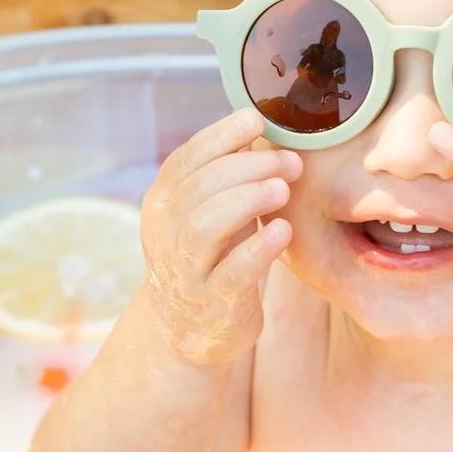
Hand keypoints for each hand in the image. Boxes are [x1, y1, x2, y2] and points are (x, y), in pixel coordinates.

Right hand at [136, 108, 297, 366]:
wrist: (185, 332)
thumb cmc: (207, 257)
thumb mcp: (204, 213)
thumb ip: (222, 175)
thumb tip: (258, 123)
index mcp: (161, 204)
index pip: (185, 160)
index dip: (221, 136)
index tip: (257, 120)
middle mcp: (166, 234)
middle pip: (201, 187)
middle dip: (250, 167)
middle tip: (290, 162)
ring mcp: (187, 270)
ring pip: (208, 225)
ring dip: (249, 199)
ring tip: (283, 189)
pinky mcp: (214, 302)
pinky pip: (233, 271)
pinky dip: (259, 247)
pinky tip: (283, 230)